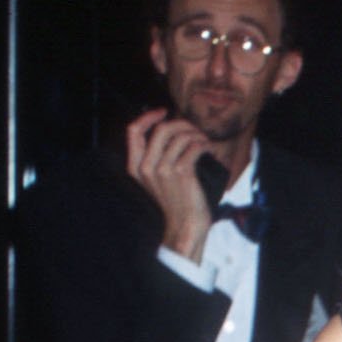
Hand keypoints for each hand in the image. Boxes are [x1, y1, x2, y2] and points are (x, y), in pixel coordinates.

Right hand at [125, 105, 216, 262]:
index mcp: (135, 167)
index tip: (163, 112)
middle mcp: (146, 167)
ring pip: (180, 136)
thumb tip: (167, 131)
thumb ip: (154, 159)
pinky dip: (204, 144)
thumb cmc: (174, 205)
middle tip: (193, 129)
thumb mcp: (155, 181)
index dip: (148, 116)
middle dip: (181, 123)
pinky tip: (208, 148)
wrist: (184, 229)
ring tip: (204, 141)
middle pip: (161, 129)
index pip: (133, 130)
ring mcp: (163, 170)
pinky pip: (194, 147)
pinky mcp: (182, 174)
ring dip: (196, 134)